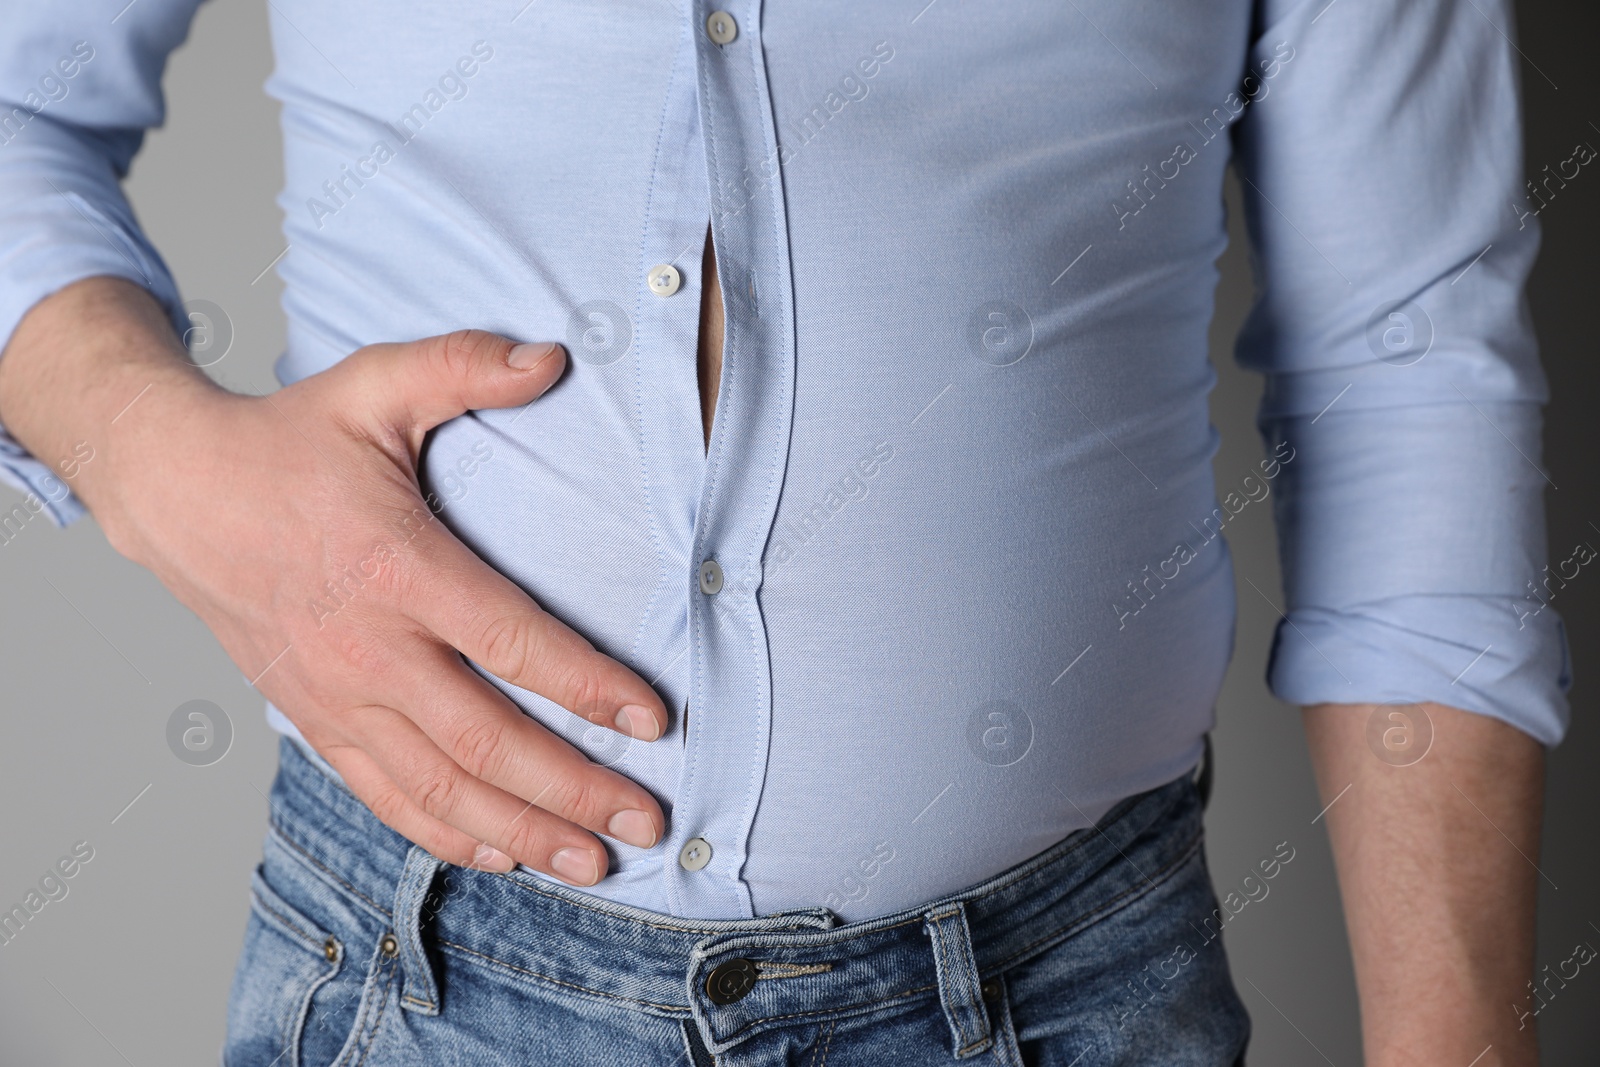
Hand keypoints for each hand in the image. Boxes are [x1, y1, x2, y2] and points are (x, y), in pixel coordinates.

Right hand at [94, 323, 668, 885]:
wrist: (174, 493)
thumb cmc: (285, 443)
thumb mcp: (373, 386)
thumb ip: (462, 367)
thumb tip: (550, 355)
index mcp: (397, 566)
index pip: (511, 641)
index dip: (588, 686)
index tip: (653, 719)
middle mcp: (369, 646)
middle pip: (485, 740)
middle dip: (573, 789)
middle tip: (647, 823)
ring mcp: (337, 695)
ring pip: (439, 787)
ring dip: (521, 832)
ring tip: (593, 862)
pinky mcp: (314, 720)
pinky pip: (385, 796)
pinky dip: (445, 834)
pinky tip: (502, 854)